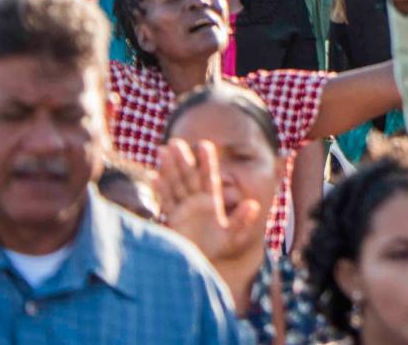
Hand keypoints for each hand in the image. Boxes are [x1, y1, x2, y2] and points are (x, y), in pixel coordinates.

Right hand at [157, 138, 265, 267]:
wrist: (196, 265)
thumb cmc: (215, 249)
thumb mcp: (231, 236)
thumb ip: (241, 220)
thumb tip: (254, 204)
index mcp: (211, 200)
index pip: (209, 177)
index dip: (207, 161)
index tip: (205, 144)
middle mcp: (195, 201)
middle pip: (188, 176)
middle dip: (182, 160)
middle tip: (175, 143)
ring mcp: (182, 208)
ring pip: (175, 184)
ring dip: (168, 169)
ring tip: (162, 151)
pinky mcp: (171, 219)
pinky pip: (165, 202)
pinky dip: (160, 190)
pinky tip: (153, 176)